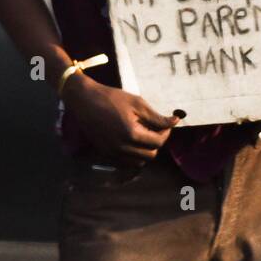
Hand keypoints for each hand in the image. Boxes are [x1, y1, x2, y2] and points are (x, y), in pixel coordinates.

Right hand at [61, 73, 179, 166]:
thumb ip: (157, 117)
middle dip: (156, 143)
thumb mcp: (138, 104)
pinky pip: (125, 162)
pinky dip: (133, 155)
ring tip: (143, 134)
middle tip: (155, 130)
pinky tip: (132, 140)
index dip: (165, 134)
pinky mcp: (105, 152)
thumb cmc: (112, 98)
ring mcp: (111, 152)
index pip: (157, 143)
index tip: (165, 124)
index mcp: (131, 134)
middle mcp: (121, 147)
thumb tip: (175, 121)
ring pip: (138, 162)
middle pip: (150, 155)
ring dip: (145, 151)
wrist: (84, 100)